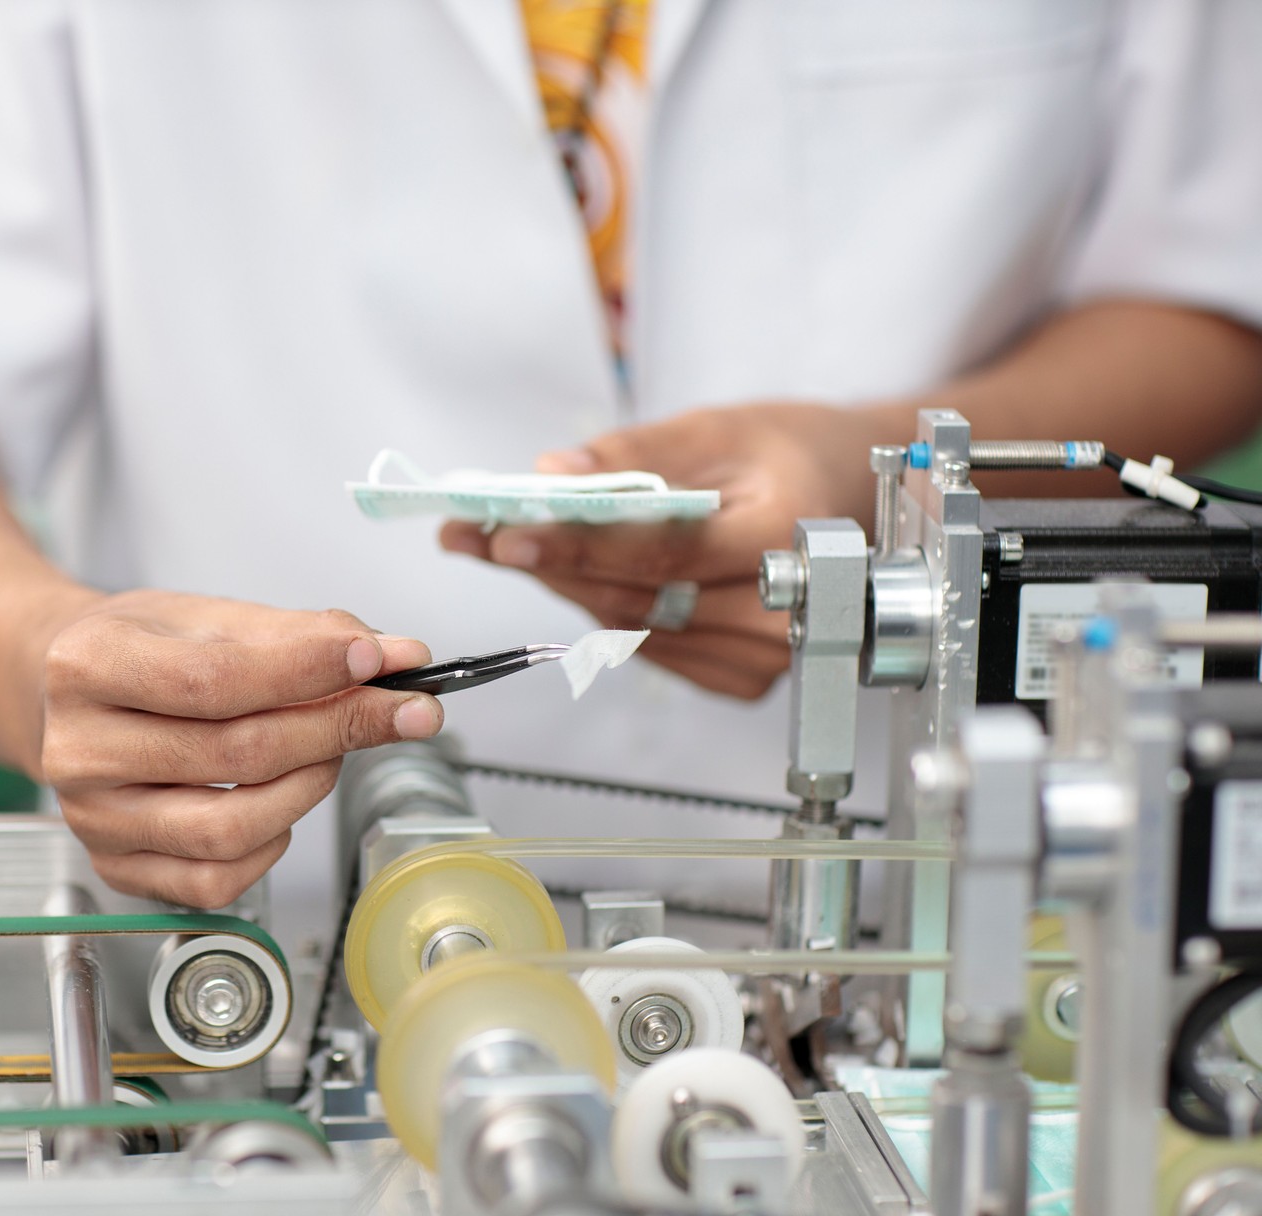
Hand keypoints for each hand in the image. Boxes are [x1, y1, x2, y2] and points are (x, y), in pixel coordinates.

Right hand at [38, 591, 439, 907]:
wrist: (76, 690)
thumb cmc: (144, 649)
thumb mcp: (212, 616)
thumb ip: (304, 634)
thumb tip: (397, 657)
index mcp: (88, 665)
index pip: (214, 680)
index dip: (305, 672)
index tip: (373, 659)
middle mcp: (78, 749)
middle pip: (234, 755)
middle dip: (333, 730)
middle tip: (392, 710)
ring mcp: (93, 818)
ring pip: (228, 830)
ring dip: (306, 790)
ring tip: (326, 752)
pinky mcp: (115, 867)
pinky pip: (214, 881)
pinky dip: (269, 846)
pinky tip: (277, 803)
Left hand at [439, 403, 890, 698]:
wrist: (849, 495)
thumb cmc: (788, 453)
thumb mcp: (717, 428)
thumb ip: (634, 454)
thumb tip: (553, 475)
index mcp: (785, 533)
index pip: (663, 551)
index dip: (577, 543)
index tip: (507, 532)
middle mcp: (783, 607)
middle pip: (636, 596)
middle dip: (547, 561)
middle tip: (474, 533)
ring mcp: (765, 654)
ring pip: (633, 626)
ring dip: (566, 585)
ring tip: (510, 544)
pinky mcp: (743, 678)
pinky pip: (651, 646)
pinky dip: (606, 608)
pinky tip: (576, 574)